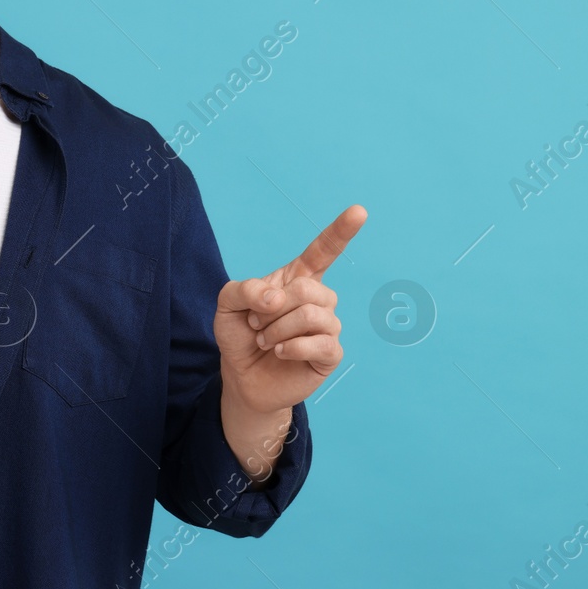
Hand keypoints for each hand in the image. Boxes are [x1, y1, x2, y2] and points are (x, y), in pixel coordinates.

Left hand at [215, 205, 365, 415]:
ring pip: (313, 315)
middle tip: (256, 323)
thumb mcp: (228, 305)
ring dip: (278, 329)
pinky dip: (293, 348)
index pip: (324, 251)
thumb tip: (278, 297)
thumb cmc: (240, 335)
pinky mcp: (330, 355)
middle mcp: (318, 299)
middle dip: (273, 308)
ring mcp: (327, 327)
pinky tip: (280, 352)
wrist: (242, 377)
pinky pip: (322, 344)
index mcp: (297, 278)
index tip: (359, 211)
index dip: (341, 231)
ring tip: (264, 340)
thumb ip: (246, 289)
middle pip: (308, 289)